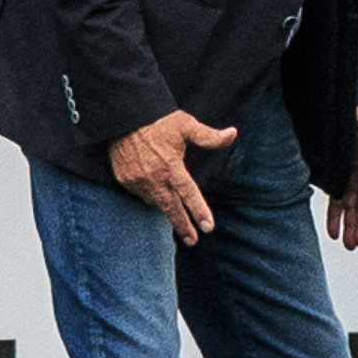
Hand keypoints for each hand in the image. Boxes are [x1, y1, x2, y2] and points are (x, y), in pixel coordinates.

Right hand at [108, 109, 236, 246]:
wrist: (125, 117)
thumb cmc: (159, 121)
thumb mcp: (186, 125)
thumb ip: (209, 136)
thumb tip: (232, 134)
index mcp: (171, 166)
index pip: (189, 193)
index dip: (198, 211)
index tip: (208, 227)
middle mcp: (155, 177)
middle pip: (171, 208)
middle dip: (182, 226)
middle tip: (192, 241)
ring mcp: (138, 181)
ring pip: (155, 202)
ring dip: (166, 207)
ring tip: (174, 210)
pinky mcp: (126, 180)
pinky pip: (140, 194)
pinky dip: (150, 195)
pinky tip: (154, 190)